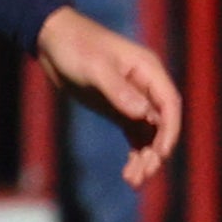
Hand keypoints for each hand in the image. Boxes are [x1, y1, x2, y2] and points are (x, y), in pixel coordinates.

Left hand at [37, 8, 182, 187]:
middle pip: (161, 125)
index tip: (161, 153)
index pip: (169, 105)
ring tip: (133, 181)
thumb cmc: (75, 47)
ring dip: (145, 158)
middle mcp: (147, 87)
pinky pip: (134, 135)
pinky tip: (129, 173)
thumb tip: (143, 114)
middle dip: (156, 151)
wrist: (52, 40)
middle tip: (143, 174)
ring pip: (148, 134)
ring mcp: (134, 99)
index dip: (169, 130)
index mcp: (149, 71)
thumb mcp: (94, 68)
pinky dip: (134, 154)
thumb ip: (118, 90)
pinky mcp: (118, 109)